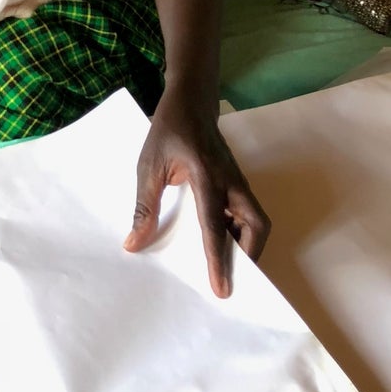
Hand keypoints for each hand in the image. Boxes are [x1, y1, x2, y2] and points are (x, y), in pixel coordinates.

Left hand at [125, 92, 269, 298]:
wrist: (191, 102)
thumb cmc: (168, 131)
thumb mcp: (149, 166)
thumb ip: (144, 207)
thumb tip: (134, 244)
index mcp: (207, 176)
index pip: (215, 226)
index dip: (218, 260)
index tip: (221, 289)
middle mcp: (231, 182)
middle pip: (256, 225)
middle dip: (249, 255)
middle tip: (232, 279)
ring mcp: (238, 181)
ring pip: (256, 221)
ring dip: (247, 245)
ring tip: (227, 265)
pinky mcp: (237, 183)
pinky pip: (247, 213)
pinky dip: (240, 232)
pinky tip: (221, 241)